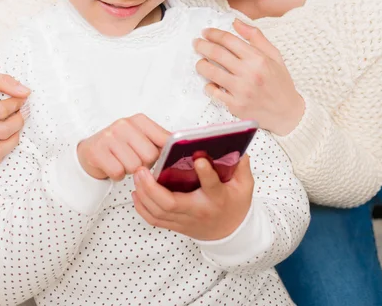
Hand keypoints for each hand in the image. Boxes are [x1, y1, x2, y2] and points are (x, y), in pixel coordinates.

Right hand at [0, 68, 30, 172]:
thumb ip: (5, 81)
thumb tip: (26, 93)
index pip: (0, 110)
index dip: (17, 103)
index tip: (21, 98)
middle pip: (1, 131)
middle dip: (19, 121)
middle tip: (21, 112)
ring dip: (13, 140)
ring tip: (14, 128)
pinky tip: (2, 141)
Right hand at [77, 114, 169, 181]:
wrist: (90, 151)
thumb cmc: (120, 146)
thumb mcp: (141, 138)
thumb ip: (159, 142)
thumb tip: (182, 149)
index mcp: (139, 120)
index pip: (164, 139)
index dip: (163, 154)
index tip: (161, 159)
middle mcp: (124, 124)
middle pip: (150, 156)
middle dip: (144, 164)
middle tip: (135, 160)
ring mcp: (109, 136)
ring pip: (134, 166)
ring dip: (129, 171)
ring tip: (122, 162)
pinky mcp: (97, 151)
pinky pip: (118, 172)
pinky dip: (117, 175)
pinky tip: (113, 166)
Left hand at [132, 154, 253, 240]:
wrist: (231, 233)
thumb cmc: (235, 205)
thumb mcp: (244, 186)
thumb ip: (241, 167)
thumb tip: (239, 148)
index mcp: (217, 198)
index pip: (211, 186)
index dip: (206, 173)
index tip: (198, 159)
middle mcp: (198, 210)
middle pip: (171, 204)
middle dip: (153, 187)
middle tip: (142, 169)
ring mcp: (185, 220)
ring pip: (159, 213)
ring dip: (144, 195)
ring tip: (137, 176)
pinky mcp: (176, 226)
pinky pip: (155, 220)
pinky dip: (142, 208)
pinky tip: (137, 193)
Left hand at [194, 19, 304, 135]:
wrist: (287, 112)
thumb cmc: (279, 82)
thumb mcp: (274, 55)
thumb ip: (255, 37)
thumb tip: (236, 22)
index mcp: (258, 58)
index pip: (229, 40)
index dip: (214, 34)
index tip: (205, 32)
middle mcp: (249, 73)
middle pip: (217, 53)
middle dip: (202, 45)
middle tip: (196, 43)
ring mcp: (241, 90)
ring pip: (211, 72)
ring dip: (201, 64)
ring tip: (201, 62)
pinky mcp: (235, 105)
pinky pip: (213, 92)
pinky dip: (208, 85)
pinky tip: (210, 82)